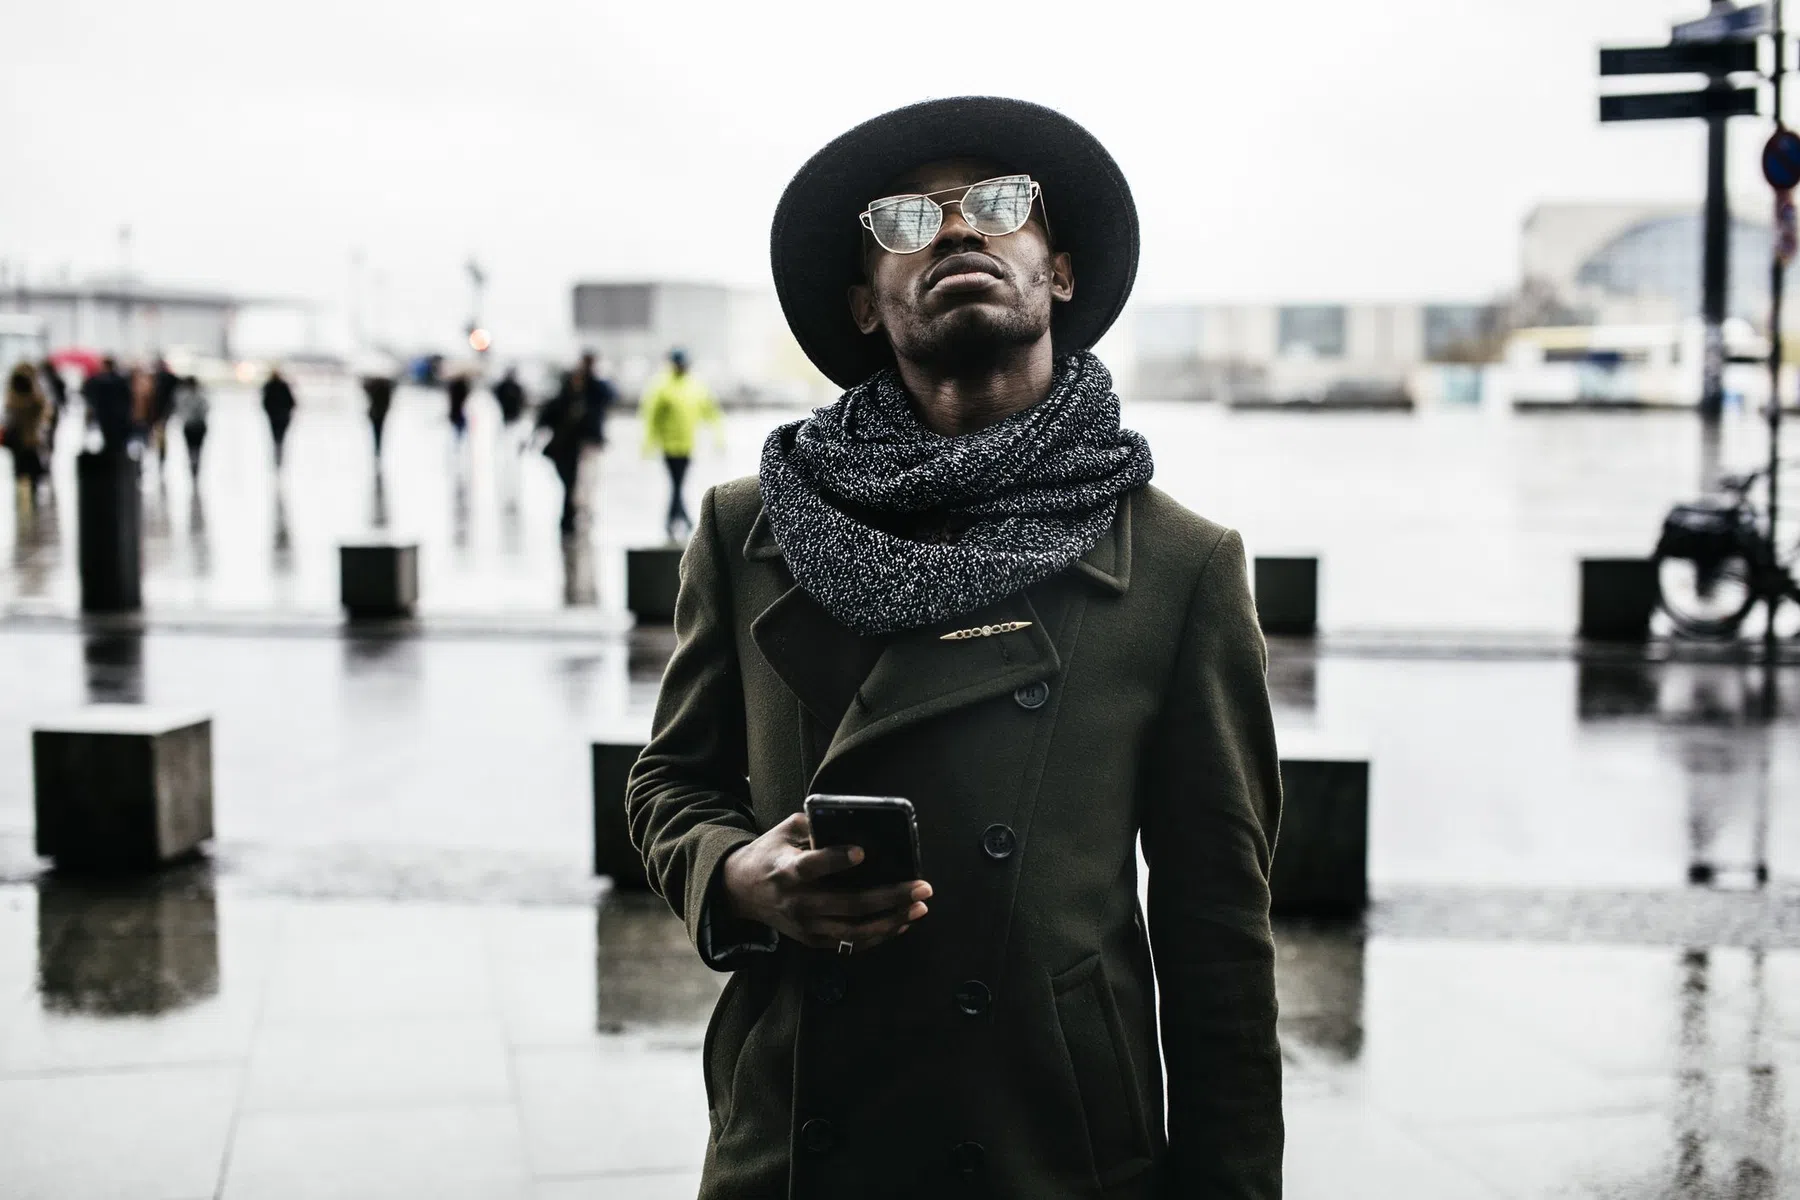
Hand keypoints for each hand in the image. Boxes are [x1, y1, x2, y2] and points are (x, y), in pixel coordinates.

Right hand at [720, 812, 930, 952]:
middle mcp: (798, 902)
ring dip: (892, 921)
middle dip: (890, 897)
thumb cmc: (770, 854)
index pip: (812, 867)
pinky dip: (879, 936)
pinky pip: (850, 944)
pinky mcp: (812, 940)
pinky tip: (901, 923)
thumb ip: (814, 824)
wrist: (740, 891)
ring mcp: (806, 926)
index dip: (836, 860)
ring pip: (855, 931)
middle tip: (921, 886)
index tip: (862, 852)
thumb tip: (852, 821)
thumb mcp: (784, 830)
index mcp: (788, 870)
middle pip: (848, 904)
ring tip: (919, 907)